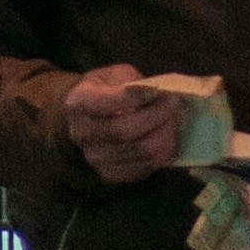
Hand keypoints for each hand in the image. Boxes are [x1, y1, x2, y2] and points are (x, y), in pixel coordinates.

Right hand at [60, 64, 184, 184]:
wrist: (89, 118)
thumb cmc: (106, 91)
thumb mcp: (114, 75)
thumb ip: (133, 82)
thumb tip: (157, 95)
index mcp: (77, 104)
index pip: (106, 103)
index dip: (135, 97)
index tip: (157, 89)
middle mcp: (81, 135)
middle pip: (125, 131)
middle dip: (156, 116)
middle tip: (172, 103)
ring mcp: (95, 158)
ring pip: (140, 151)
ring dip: (165, 134)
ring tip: (172, 119)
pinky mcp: (111, 174)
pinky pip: (145, 167)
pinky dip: (163, 152)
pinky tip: (166, 137)